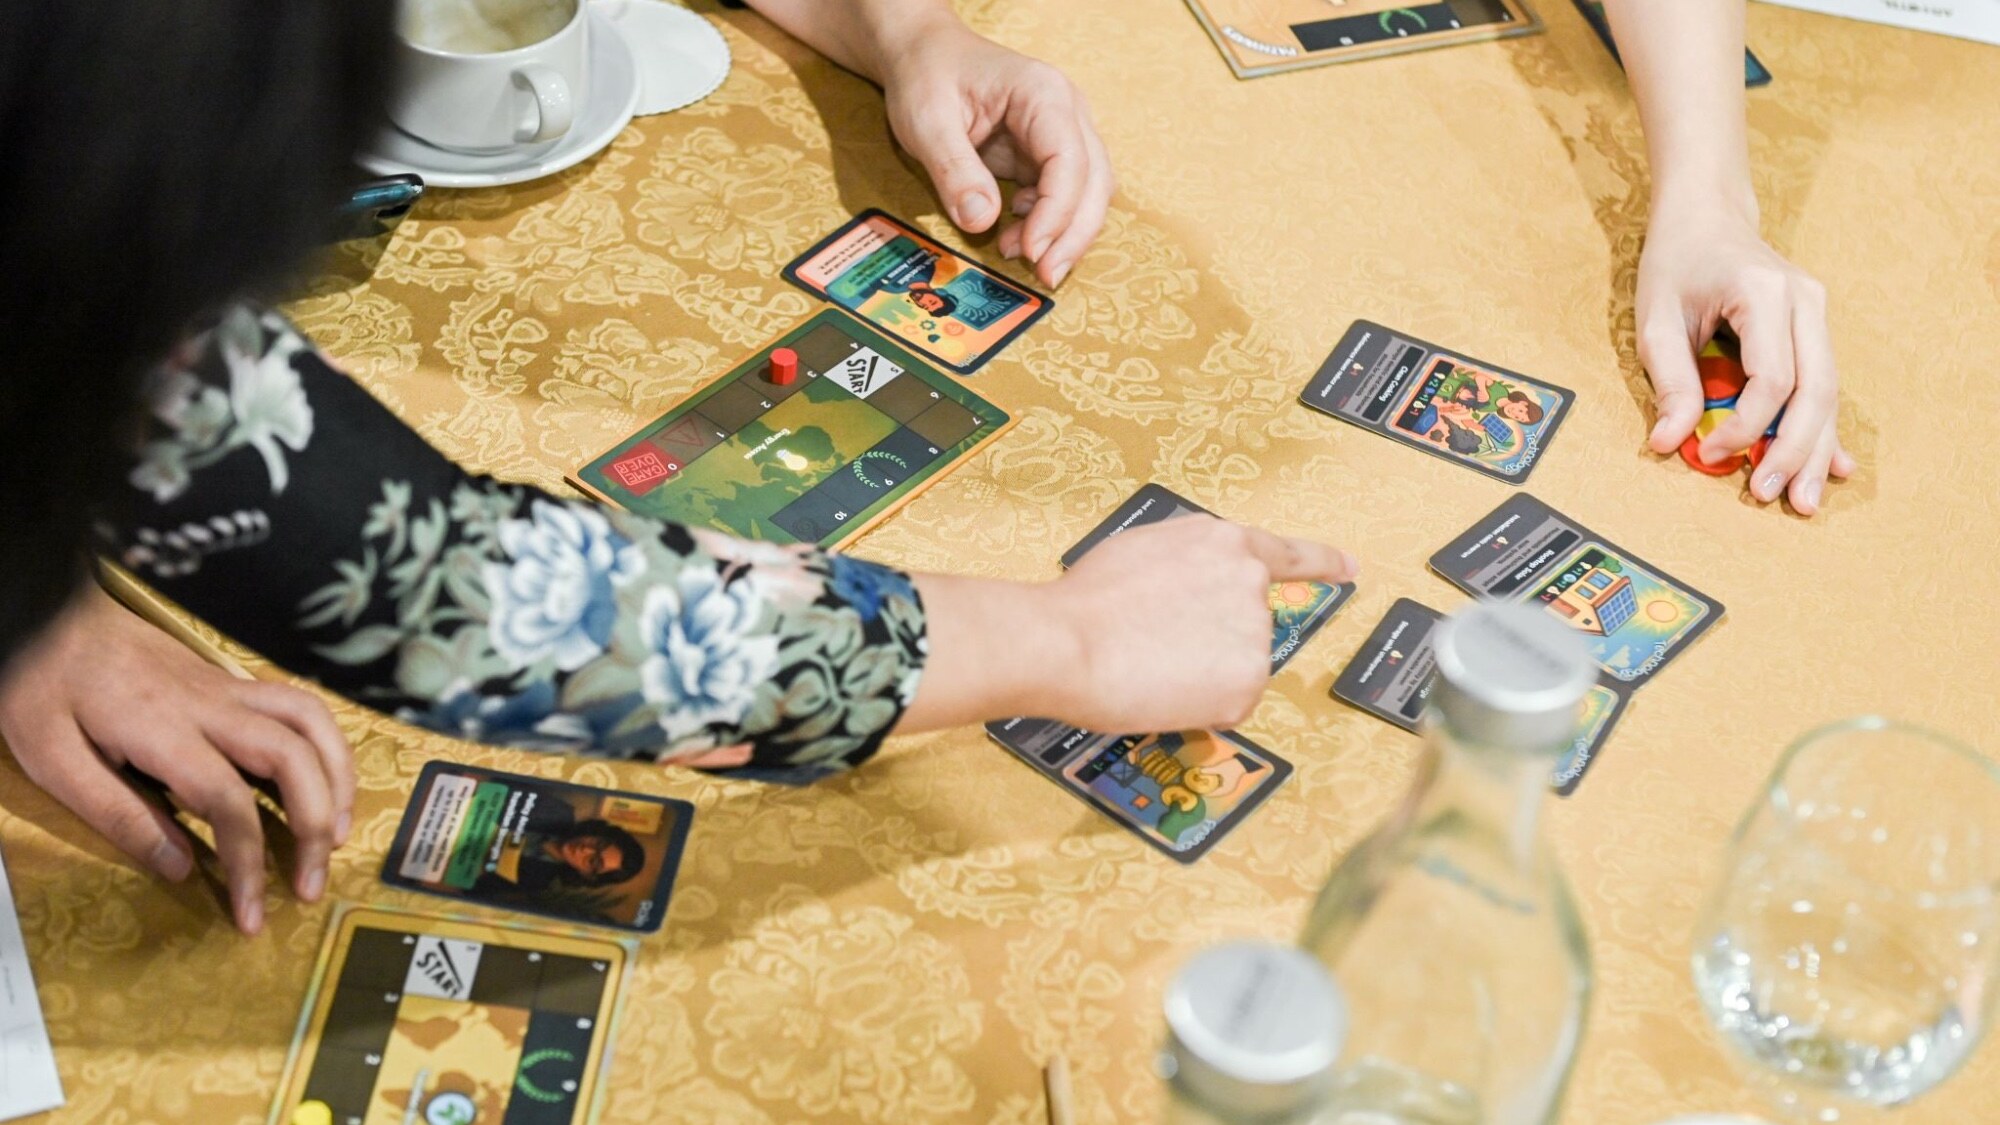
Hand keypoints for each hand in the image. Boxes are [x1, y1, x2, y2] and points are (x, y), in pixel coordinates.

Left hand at [0, 585, 353, 934]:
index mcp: (164, 731)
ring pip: (312, 723)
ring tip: (337, 832)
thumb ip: (118, 814)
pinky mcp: (231, 682)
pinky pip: (300, 707)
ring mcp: (228, 688)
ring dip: (338, 779)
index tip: (251, 913)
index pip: (229, 804)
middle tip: (310, 883)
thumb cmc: (41, 686)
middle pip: (293, 760)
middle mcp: (212, 706)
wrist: (49, 615)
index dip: (248, 864)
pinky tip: (321, 779)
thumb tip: (181, 867)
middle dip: (316, 826)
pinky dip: (327, 745)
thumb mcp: (53, 759)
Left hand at [879, 18, 1112, 287]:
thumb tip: (982, 222)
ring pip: (1089, 192)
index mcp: (1044, 94)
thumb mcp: (927, 121)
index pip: (1071, 161)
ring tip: (1022, 257)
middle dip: (1074, 234)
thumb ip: (954, 170)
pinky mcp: (1047, 154)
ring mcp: (1062, 133)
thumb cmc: (926, 76)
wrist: (923, 54)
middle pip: (1095, 181)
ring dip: (1065, 233)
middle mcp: (1066, 112)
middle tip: (1046, 276)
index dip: (1057, 212)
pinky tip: (1014, 235)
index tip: (1031, 250)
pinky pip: (1064, 196)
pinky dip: (1048, 224)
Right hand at [1041, 519, 1357, 732]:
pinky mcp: (1247, 685)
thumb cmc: (1087, 599)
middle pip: (1248, 624)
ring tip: (1151, 663)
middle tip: (1160, 645)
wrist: (1068, 643)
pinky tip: (1163, 690)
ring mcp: (1255, 636)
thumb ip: (1190, 562)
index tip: (1350, 569)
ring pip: (1237, 668)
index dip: (1325, 563)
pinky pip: (1228, 705)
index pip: (1291, 554)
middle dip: (1215, 639)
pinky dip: (1201, 706)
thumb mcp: (1144, 549)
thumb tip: (1194, 587)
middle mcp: (1251, 585)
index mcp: (1226, 543)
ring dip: (1204, 672)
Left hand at [1636, 200, 1856, 513]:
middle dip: (1793, 449)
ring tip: (1804, 501)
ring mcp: (1816, 315)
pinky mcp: (1814, 330)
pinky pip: (1824, 385)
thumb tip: (1669, 443)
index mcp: (1765, 293)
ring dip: (1815, 450)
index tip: (1709, 454)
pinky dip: (1824, 429)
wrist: (1707, 215)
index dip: (1746, 425)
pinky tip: (1836, 467)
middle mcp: (1804, 302)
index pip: (1772, 377)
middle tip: (1769, 496)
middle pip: (1815, 390)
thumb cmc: (1676, 263)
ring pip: (1828, 393)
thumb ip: (1669, 380)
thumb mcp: (1656, 318)